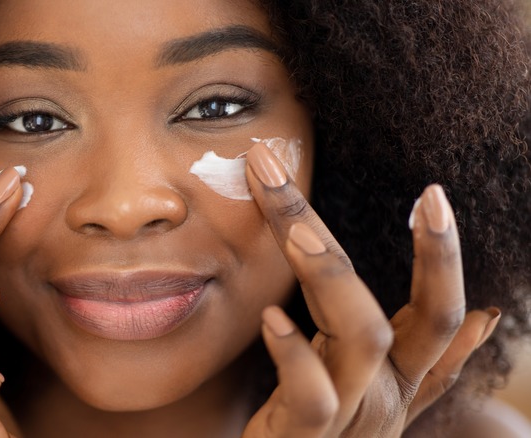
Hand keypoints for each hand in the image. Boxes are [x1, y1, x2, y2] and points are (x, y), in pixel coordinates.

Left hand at [241, 143, 499, 437]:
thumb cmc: (317, 433)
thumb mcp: (377, 394)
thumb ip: (428, 363)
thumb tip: (487, 319)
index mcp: (400, 378)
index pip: (440, 314)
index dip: (444, 257)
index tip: (431, 194)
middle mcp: (383, 396)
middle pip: (414, 315)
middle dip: (396, 244)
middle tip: (353, 181)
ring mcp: (348, 420)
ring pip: (364, 339)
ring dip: (330, 275)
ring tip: (297, 230)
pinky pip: (312, 398)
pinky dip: (293, 355)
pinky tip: (271, 315)